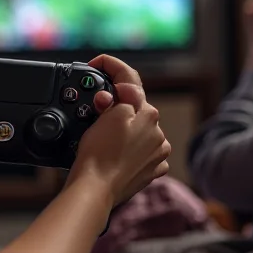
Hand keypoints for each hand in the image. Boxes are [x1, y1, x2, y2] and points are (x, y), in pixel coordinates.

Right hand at [67, 55, 170, 206]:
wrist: (95, 189)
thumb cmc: (99, 155)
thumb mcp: (108, 115)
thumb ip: (122, 97)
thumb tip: (127, 90)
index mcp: (148, 114)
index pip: (129, 80)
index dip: (111, 66)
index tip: (97, 63)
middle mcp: (157, 133)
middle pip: (134, 108)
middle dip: (116, 106)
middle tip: (95, 113)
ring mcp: (155, 154)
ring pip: (137, 131)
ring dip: (123, 129)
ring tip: (103, 139)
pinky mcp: (150, 171)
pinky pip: (140, 151)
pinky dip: (129, 149)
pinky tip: (115, 154)